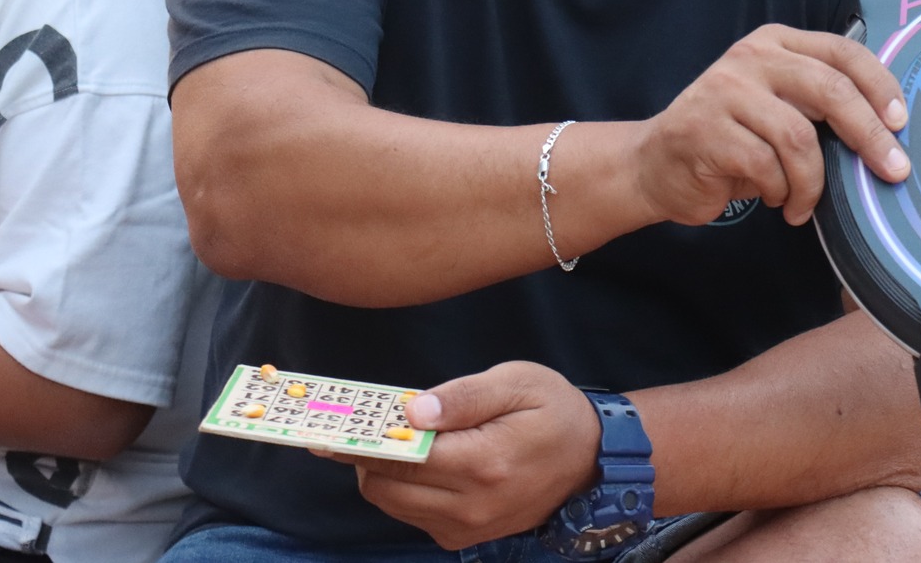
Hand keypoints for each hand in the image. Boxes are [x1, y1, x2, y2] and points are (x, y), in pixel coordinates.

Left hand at [320, 362, 599, 548]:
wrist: (592, 461)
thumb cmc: (554, 411)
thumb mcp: (517, 383)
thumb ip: (463, 396)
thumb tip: (412, 411)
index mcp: (483, 463)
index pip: (400, 458)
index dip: (361, 441)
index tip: (329, 429)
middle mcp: (470, 506)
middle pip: (384, 488)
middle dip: (366, 456)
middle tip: (366, 425)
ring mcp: (466, 529)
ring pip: (392, 505)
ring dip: (382, 473)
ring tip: (395, 439)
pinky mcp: (464, 538)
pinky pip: (412, 515)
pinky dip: (404, 489)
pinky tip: (421, 462)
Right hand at [633, 25, 909, 227]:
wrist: (654, 163)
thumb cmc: (732, 140)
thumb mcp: (779, 109)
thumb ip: (820, 106)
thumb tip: (888, 135)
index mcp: (777, 43)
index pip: (843, 51)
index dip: (880, 86)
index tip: (901, 123)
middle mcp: (751, 57)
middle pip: (829, 89)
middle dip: (868, 135)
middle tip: (893, 170)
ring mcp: (725, 90)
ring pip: (799, 137)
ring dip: (812, 182)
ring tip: (804, 203)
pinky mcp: (706, 129)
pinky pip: (766, 166)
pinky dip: (780, 191)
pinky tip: (775, 200)